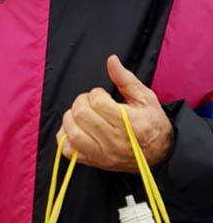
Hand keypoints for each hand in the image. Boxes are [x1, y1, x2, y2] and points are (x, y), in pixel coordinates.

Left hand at [58, 55, 173, 171]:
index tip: (101, 95)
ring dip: (70, 118)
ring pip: (72, 133)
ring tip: (81, 114)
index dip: (95, 93)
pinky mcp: (93, 162)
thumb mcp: (145, 98)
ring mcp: (103, 154)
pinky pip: (68, 150)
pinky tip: (75, 128)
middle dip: (81, 102)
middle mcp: (115, 141)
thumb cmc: (152, 123)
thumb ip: (126, 79)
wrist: (159, 153)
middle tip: (89, 102)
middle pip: (81, 115)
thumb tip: (111, 60)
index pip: (98, 103)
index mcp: (131, 123)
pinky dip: (65, 137)